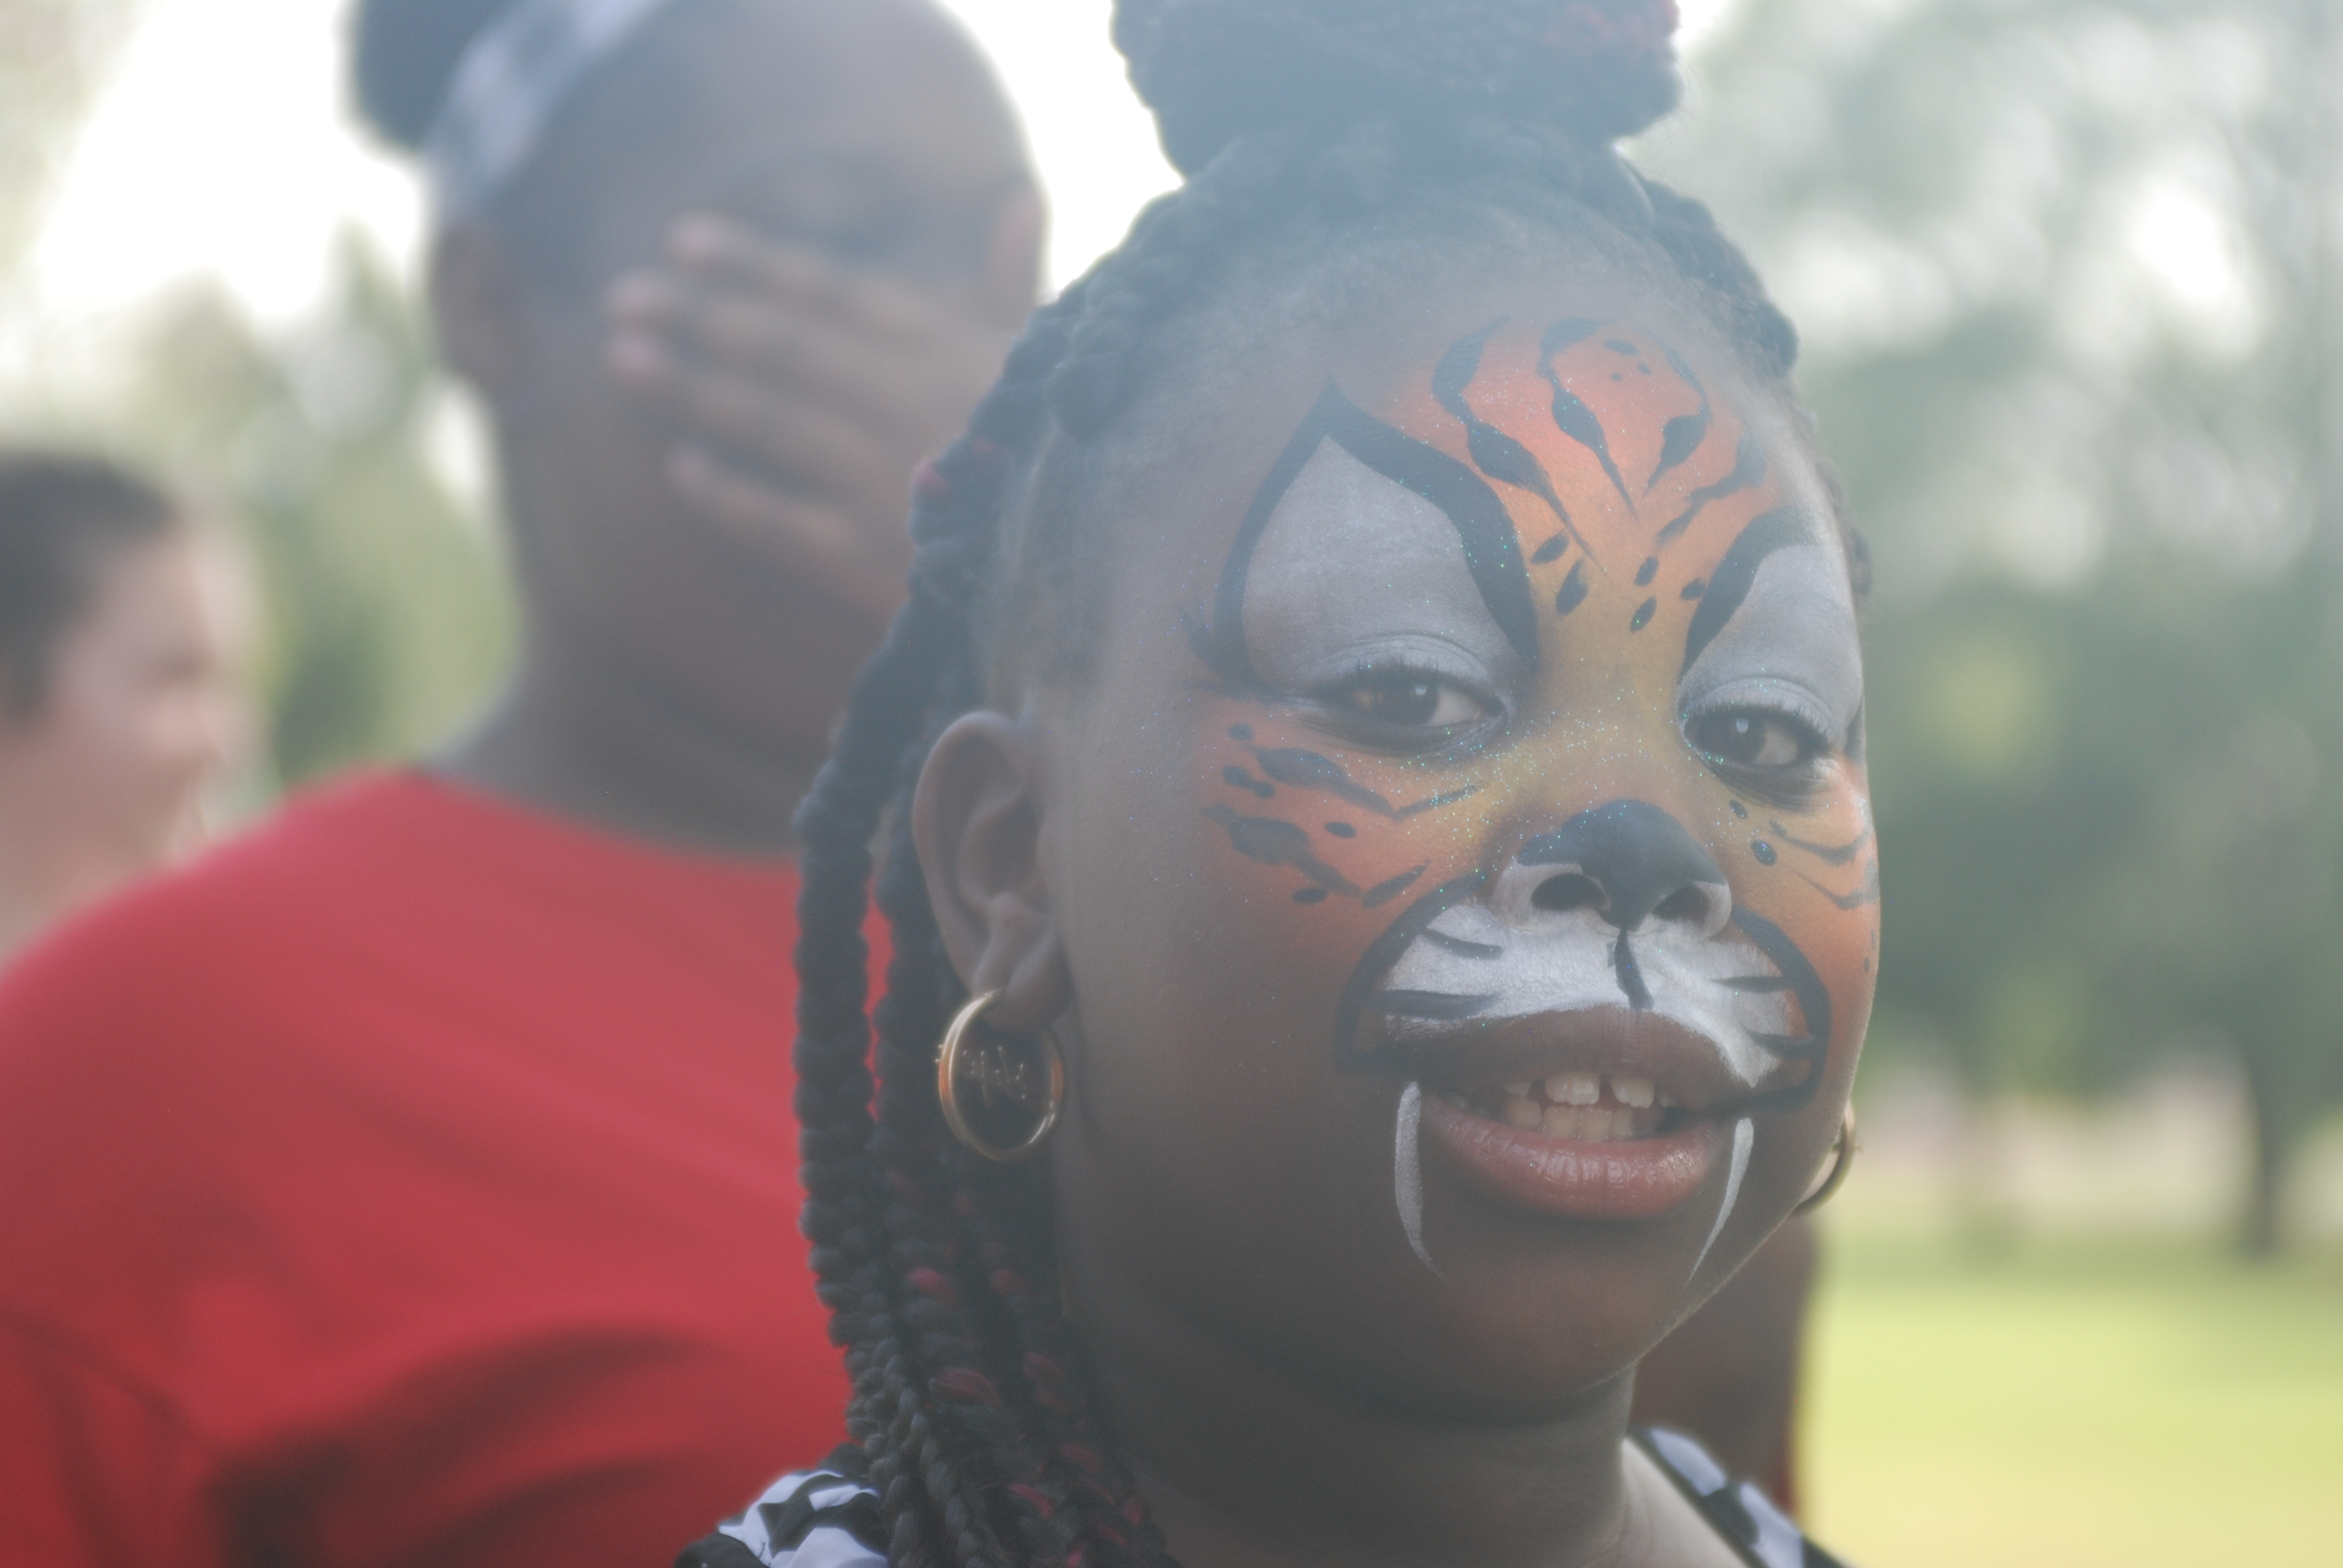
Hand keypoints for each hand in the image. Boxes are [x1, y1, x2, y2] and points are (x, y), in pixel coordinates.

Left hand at [603, 196, 1040, 624]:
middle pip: (782, 347)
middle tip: (624, 295)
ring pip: (768, 422)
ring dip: (691, 388)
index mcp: (948, 348)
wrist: (1091, 565)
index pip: (832, 291)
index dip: (754, 262)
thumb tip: (1014, 199)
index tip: (686, 240)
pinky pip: (780, 520)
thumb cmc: (1071, 453)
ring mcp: (882, 481)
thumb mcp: (1054, 359)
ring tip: (625, 360)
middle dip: (698, 316)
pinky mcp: (871, 559)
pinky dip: (727, 493)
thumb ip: (1015, 282)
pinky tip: (681, 467)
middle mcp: (905, 403)